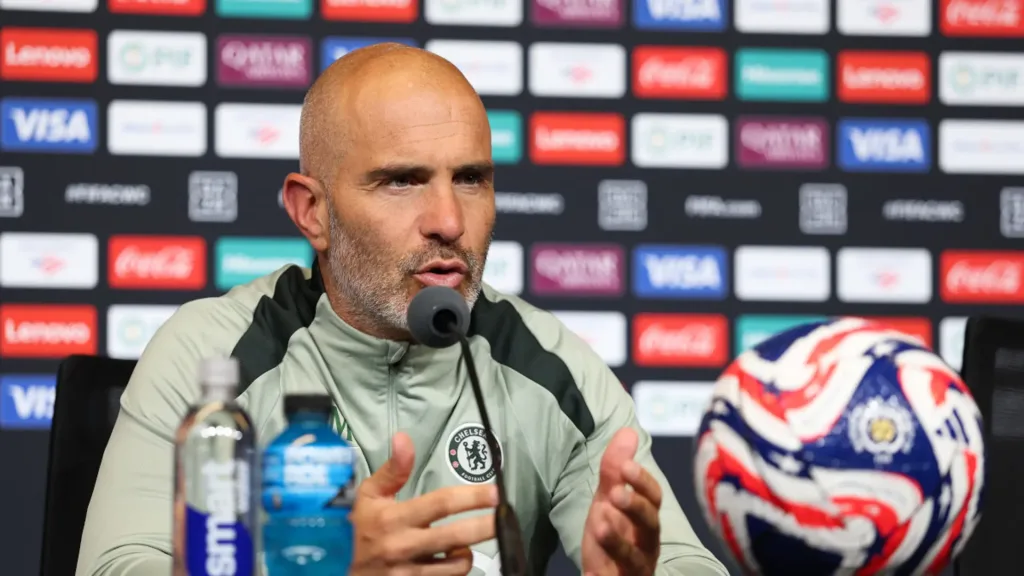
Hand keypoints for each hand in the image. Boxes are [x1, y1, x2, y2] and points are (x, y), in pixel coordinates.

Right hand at [349, 432, 497, 574]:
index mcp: (393, 518)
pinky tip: (447, 560)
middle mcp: (403, 546)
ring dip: (467, 551)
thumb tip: (404, 439)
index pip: (441, 504)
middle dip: (486, 525)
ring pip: (456, 565)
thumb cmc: (353, 530)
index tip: (493, 493)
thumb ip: (392, 470)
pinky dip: (452, 569)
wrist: (331, 568)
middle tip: (502, 516)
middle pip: (457, 536)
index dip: (471, 497)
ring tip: (462, 542)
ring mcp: (408, 572)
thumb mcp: (367, 495)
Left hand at [582, 428, 662, 575]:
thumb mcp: (608, 500)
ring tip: (599, 526)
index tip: (626, 466)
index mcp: (645, 518)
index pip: (653, 497)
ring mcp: (635, 567)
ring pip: (634, 557)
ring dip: (617, 542)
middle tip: (614, 495)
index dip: (642, 481)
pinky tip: (591, 575)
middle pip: (651, 525)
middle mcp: (646, 543)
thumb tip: (627, 431)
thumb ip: (615, 470)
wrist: (606, 573)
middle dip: (635, 508)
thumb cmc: (613, 533)